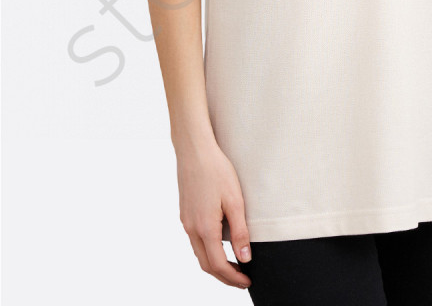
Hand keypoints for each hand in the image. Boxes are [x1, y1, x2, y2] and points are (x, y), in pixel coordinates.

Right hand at [175, 137, 252, 289]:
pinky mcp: (185, 213)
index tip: (247, 281)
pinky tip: (220, 245)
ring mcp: (186, 221)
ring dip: (215, 265)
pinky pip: (195, 241)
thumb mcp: (235, 200)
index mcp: (205, 228)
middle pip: (206, 265)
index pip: (218, 265)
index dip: (233, 278)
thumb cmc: (216, 170)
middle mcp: (191, 228)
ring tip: (234, 265)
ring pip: (199, 254)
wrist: (194, 150)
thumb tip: (245, 258)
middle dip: (224, 276)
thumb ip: (240, 232)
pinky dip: (208, 251)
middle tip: (242, 279)